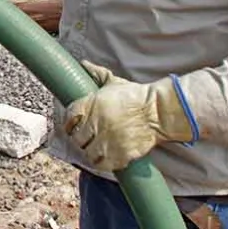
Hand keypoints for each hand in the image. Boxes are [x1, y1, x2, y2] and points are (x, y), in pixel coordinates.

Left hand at [63, 61, 196, 171]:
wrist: (158, 111)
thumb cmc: (135, 96)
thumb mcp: (114, 83)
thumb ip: (97, 74)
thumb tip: (83, 64)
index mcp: (92, 104)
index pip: (70, 117)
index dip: (69, 123)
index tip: (72, 126)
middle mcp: (97, 123)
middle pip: (77, 138)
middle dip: (81, 139)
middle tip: (87, 138)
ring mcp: (107, 140)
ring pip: (88, 153)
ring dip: (91, 151)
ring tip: (97, 148)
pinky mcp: (119, 154)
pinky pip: (102, 164)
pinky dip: (102, 162)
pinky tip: (105, 157)